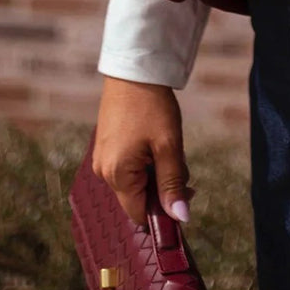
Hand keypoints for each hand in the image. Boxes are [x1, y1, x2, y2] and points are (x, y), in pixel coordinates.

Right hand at [92, 76, 195, 227]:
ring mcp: (103, 159)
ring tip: (167, 149)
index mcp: (116, 175)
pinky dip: (146, 163)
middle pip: (138, 198)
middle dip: (163, 189)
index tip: (186, 196)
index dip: (164, 212)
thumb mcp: (168, 146)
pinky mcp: (106, 147)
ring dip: (156, 174)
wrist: (134, 71)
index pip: (140, 214)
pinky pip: (129, 168)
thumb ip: (173, 184)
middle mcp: (103, 172)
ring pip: (135, 183)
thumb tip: (181, 217)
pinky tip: (155, 144)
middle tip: (182, 167)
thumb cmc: (152, 107)